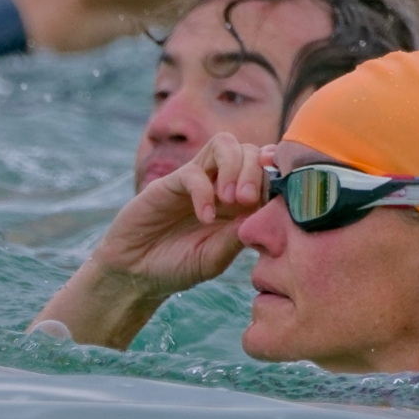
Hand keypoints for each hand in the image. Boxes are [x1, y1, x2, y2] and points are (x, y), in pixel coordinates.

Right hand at [90, 133, 271, 297]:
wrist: (136, 274)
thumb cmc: (179, 267)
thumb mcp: (215, 258)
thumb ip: (237, 236)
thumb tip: (266, 215)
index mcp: (241, 202)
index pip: (268, 171)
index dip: (278, 175)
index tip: (282, 194)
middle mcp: (221, 184)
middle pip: (250, 150)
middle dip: (257, 170)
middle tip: (249, 201)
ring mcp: (197, 181)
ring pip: (224, 144)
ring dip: (235, 166)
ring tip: (233, 200)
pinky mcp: (170, 183)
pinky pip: (193, 172)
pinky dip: (204, 191)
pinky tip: (206, 218)